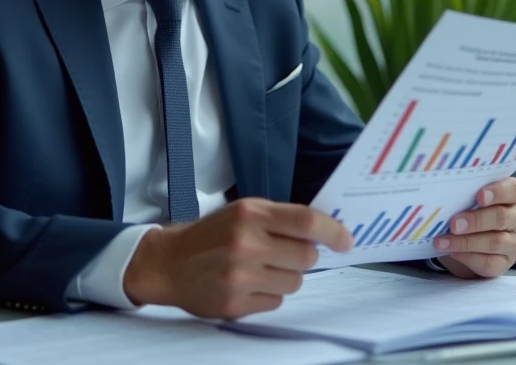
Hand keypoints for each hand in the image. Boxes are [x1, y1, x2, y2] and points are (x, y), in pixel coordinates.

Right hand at [122, 198, 352, 318]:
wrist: (169, 263)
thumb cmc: (211, 236)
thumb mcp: (242, 213)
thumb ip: (280, 219)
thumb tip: (326, 231)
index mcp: (250, 213)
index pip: (306, 221)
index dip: (333, 232)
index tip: (346, 241)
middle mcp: (246, 242)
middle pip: (307, 256)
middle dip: (303, 256)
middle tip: (282, 253)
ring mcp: (241, 275)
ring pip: (295, 282)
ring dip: (286, 277)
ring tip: (260, 269)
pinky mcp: (236, 302)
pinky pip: (277, 301)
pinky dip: (269, 294)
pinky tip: (248, 285)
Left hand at [434, 177, 515, 277]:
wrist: (469, 236)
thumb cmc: (471, 208)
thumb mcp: (470, 195)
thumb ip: (466, 191)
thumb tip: (444, 190)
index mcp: (513, 195)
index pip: (514, 190)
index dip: (498, 192)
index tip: (479, 196)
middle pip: (501, 217)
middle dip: (475, 221)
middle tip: (454, 224)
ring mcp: (515, 241)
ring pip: (495, 242)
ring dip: (466, 242)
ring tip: (444, 241)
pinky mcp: (506, 261)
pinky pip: (489, 263)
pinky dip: (468, 258)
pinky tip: (453, 252)